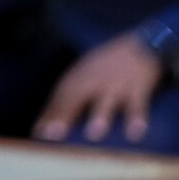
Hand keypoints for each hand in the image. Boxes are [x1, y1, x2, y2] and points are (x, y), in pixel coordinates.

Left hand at [34, 33, 164, 143]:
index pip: (60, 96)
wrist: (140, 45)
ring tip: (93, 134)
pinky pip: (138, 105)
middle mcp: (93, 80)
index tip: (38, 133)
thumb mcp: (86, 74)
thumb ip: (71, 97)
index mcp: (79, 77)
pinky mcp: (138, 88)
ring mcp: (116, 84)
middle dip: (64, 115)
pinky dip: (137, 118)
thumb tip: (51, 122)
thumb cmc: (107, 66)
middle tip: (53, 134)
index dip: (49, 114)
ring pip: (106, 101)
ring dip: (99, 116)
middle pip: (76, 97)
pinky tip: (134, 133)